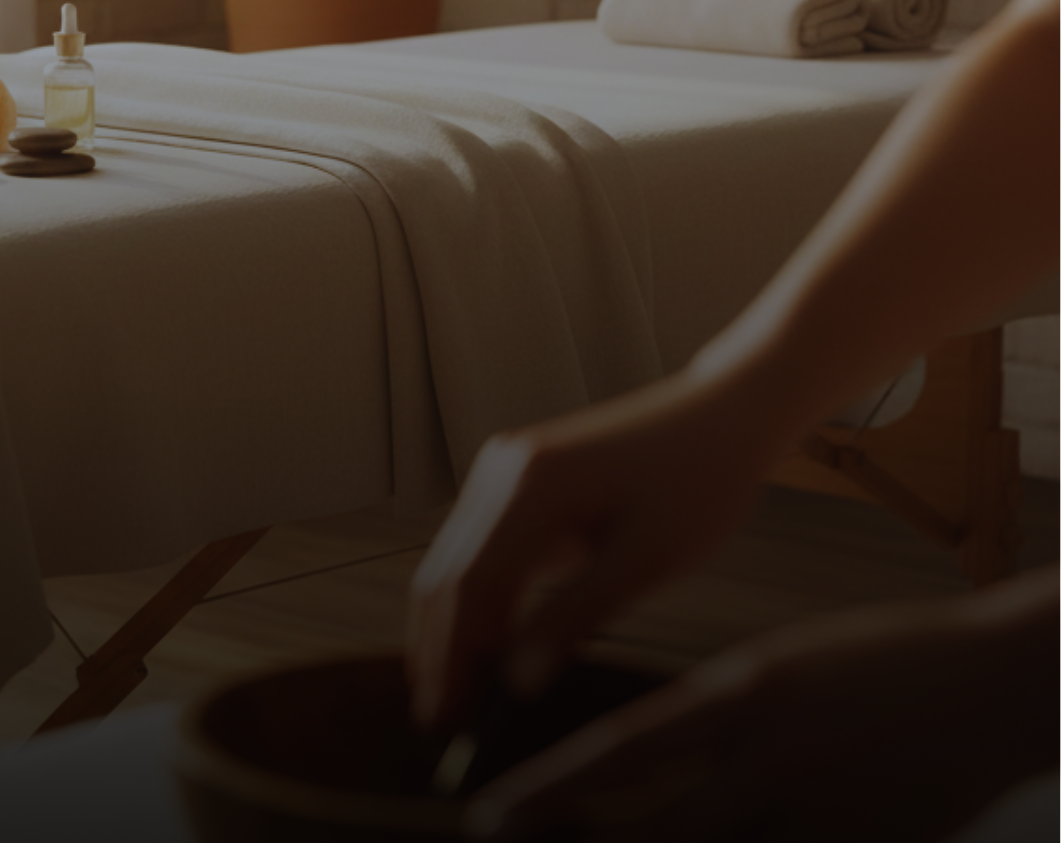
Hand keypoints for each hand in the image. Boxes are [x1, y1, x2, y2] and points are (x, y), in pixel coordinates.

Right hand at [408, 365, 796, 728]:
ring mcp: (504, 470)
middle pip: (446, 572)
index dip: (450, 655)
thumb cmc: (701, 482)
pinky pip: (480, 544)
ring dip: (451, 625)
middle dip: (437, 648)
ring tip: (452, 690)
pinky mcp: (517, 478)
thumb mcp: (647, 561)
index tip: (444, 714)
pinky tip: (485, 641)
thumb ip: (574, 618)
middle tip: (435, 718)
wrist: (724, 414)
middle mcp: (502, 471)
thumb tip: (516, 681)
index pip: (468, 584)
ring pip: (454, 559)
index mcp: (531, 486)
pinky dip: (476, 597)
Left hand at [467, 570, 1058, 842]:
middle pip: (659, 831)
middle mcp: (781, 760)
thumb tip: (618, 771)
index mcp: (748, 694)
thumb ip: (702, 724)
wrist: (1001, 683)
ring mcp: (832, 817)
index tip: (490, 815)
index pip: (623, 752)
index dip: (550, 790)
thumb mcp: (772, 671)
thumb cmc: (870, 664)